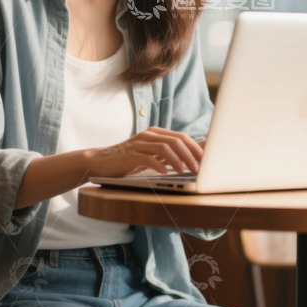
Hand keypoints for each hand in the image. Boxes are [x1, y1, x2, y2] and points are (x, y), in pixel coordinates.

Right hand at [88, 127, 204, 177]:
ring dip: (177, 160)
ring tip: (184, 171)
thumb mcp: (150, 155)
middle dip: (190, 155)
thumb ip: (166, 154)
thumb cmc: (129, 161)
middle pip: (175, 141)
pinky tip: (164, 173)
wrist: (100, 162)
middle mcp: (148, 135)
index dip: (195, 148)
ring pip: (164, 148)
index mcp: (156, 133)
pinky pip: (147, 158)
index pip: (181, 137)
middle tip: (198, 169)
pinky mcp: (129, 154)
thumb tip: (192, 160)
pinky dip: (158, 165)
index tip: (205, 161)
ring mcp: (138, 143)